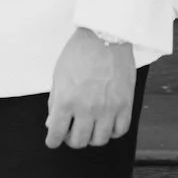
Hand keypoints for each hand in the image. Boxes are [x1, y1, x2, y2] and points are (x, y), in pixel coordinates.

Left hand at [45, 28, 135, 148]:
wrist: (104, 35)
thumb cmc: (79, 52)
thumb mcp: (58, 75)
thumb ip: (55, 101)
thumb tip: (52, 123)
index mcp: (66, 99)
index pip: (56, 132)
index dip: (52, 140)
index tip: (53, 141)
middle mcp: (86, 108)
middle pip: (79, 141)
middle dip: (71, 140)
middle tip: (71, 134)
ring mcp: (107, 108)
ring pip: (99, 140)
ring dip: (91, 138)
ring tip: (88, 129)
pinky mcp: (125, 105)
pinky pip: (119, 131)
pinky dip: (112, 132)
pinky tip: (106, 124)